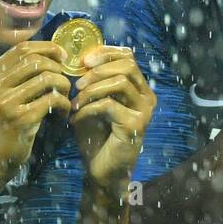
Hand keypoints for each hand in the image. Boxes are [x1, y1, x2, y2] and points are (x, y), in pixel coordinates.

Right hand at [0, 41, 72, 186]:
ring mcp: (6, 102)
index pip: (22, 48)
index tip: (62, 57)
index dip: (47, 48)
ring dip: (64, 85)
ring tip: (65, 97)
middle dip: (58, 67)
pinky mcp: (20, 120)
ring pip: (47, 78)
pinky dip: (65, 104)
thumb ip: (12, 76)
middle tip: (65, 80)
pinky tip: (63, 112)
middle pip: (36, 60)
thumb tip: (45, 53)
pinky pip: (53, 100)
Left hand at [69, 45, 156, 191]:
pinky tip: (76, 119)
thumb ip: (92, 82)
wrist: (101, 170)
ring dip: (92, 89)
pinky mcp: (135, 125)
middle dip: (97, 71)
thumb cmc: (96, 135)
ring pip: (120, 82)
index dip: (105, 53)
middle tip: (77, 83)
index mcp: (139, 89)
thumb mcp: (92, 102)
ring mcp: (144, 111)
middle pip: (128, 65)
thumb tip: (81, 58)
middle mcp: (147, 97)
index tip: (83, 62)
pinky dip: (88, 108)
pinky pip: (109, 104)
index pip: (129, 57)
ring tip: (75, 103)